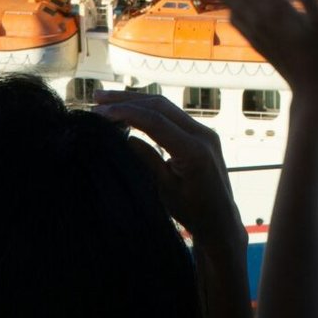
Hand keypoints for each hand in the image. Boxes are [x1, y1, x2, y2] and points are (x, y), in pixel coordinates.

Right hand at [93, 88, 245, 258]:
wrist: (220, 218)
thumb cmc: (192, 211)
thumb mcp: (164, 189)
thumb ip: (146, 160)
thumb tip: (124, 136)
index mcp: (194, 150)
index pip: (156, 121)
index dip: (126, 112)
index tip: (99, 112)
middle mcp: (202, 134)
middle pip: (160, 106)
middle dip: (127, 100)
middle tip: (97, 100)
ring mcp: (203, 131)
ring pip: (165, 107)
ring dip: (136, 101)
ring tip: (105, 99)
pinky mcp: (200, 132)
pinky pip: (172, 115)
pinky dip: (148, 110)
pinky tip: (128, 110)